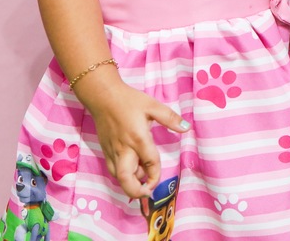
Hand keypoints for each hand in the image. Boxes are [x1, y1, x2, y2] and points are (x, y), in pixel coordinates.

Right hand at [77, 79, 187, 198]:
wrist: (103, 97)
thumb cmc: (129, 101)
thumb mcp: (153, 106)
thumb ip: (170, 118)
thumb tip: (186, 128)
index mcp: (138, 138)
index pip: (150, 163)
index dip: (155, 175)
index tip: (158, 181)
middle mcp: (124, 148)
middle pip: (126, 179)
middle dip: (136, 191)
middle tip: (147, 192)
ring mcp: (112, 151)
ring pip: (118, 176)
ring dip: (130, 183)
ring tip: (141, 180)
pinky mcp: (105, 150)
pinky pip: (112, 169)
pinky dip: (121, 175)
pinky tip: (130, 170)